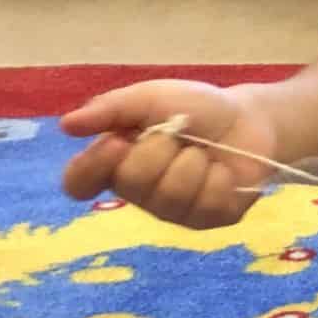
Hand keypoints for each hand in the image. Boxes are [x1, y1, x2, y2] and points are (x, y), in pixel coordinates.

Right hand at [59, 80, 282, 229]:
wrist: (249, 117)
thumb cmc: (196, 108)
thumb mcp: (152, 97)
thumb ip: (112, 108)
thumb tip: (68, 124)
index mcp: (115, 164)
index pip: (79, 183)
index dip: (92, 167)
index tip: (118, 143)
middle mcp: (138, 193)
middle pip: (131, 183)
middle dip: (161, 149)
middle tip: (178, 134)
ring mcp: (172, 211)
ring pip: (170, 195)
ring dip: (192, 162)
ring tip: (202, 152)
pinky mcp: (207, 220)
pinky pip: (206, 204)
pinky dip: (219, 178)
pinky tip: (222, 170)